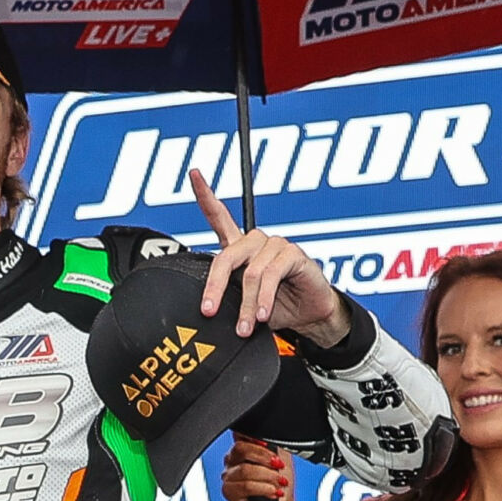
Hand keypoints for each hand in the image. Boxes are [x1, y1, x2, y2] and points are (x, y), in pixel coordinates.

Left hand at [189, 169, 347, 345]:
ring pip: (251, 272)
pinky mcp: (294, 255)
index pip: (220, 216)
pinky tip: (262, 315)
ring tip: (245, 327)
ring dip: (246, 304)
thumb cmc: (274, 308)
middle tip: (208, 311)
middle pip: (227, 256)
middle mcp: (256, 242)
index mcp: (240, 248)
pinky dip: (264, 298)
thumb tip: (206, 309)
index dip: (206, 195)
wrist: (307, 317)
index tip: (194, 173)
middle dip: (215, 286)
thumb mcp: (242, 304)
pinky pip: (271, 274)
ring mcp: (276, 245)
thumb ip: (226, 298)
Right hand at [223, 438, 299, 500]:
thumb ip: (273, 445)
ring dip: (268, 476)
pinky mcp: (229, 492)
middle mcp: (232, 462)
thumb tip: (269, 438)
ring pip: (245, 470)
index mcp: (242, 450)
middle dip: (264, 457)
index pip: (240, 435)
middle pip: (240, 449)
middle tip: (278, 465)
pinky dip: (263, 488)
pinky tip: (272, 492)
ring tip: (279, 483)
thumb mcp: (282, 458)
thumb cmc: (280, 484)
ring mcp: (228, 477)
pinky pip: (245, 486)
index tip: (268, 445)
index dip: (254, 439)